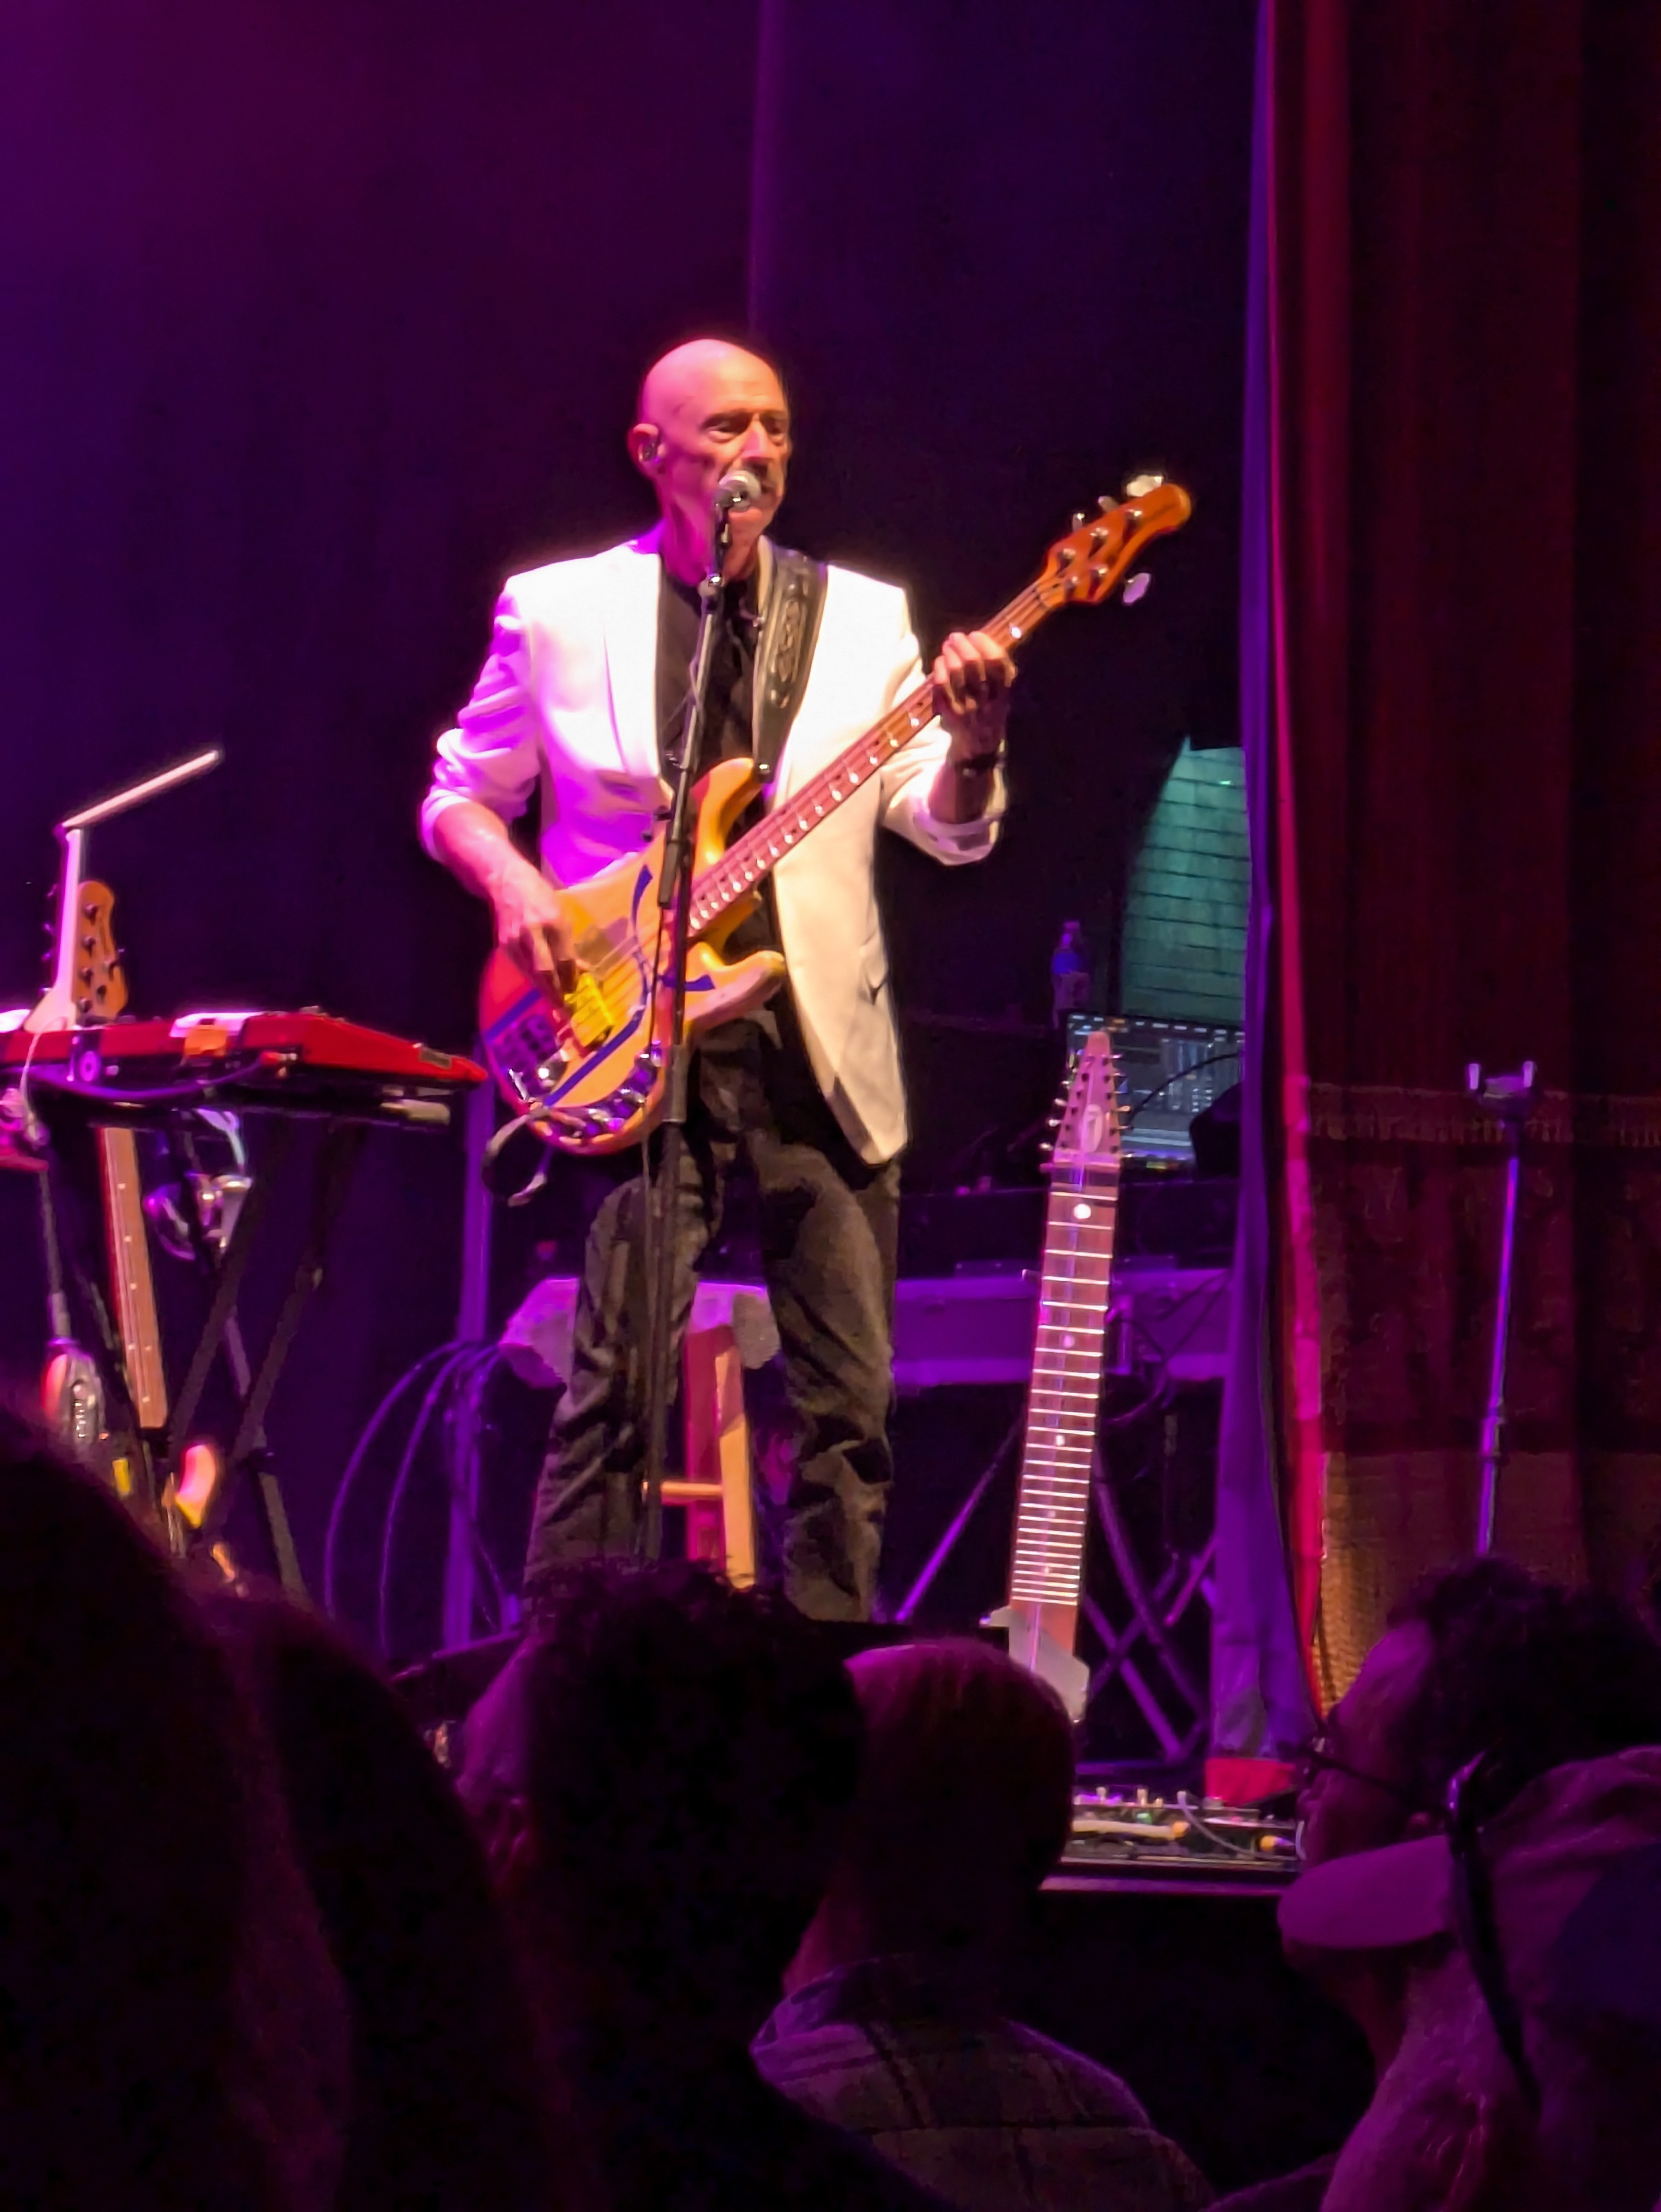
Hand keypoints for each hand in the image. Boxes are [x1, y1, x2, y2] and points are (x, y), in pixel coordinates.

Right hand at [493, 864, 575, 1000]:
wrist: (507, 883)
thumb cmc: (541, 896)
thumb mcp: (561, 915)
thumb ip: (569, 943)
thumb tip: (581, 969)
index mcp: (554, 921)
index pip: (565, 958)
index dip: (572, 977)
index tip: (577, 988)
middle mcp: (534, 932)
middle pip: (546, 970)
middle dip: (557, 992)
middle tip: (566, 1009)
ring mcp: (516, 940)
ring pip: (532, 973)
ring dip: (545, 990)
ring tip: (555, 1003)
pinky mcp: (504, 945)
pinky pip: (522, 968)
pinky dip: (533, 980)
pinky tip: (541, 987)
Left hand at [931, 629, 1015, 762]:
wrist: (979, 745)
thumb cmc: (991, 711)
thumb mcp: (1003, 692)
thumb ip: (998, 669)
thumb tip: (979, 639)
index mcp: (1004, 691)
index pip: (996, 661)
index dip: (984, 642)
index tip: (975, 634)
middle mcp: (987, 699)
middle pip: (973, 663)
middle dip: (962, 644)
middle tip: (956, 637)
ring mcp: (967, 706)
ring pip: (955, 671)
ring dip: (949, 653)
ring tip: (947, 646)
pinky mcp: (950, 712)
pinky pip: (941, 684)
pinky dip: (938, 668)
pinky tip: (940, 662)